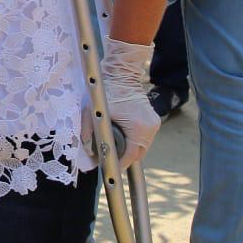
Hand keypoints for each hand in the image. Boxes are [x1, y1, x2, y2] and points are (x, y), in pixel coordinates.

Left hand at [99, 37, 159, 169]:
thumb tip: (88, 150)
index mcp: (139, 128)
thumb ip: (87, 131)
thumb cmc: (107, 91)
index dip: (119, 164)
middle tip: (110, 163)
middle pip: (138, 153)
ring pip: (142, 146)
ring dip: (130, 150)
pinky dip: (133, 141)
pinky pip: (143, 138)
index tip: (109, 169)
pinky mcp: (153, 120)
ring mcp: (154, 124)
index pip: (131, 155)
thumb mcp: (92, 111)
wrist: (122, 72)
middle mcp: (150, 128)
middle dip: (124, 159)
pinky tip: (123, 141)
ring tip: (116, 153)